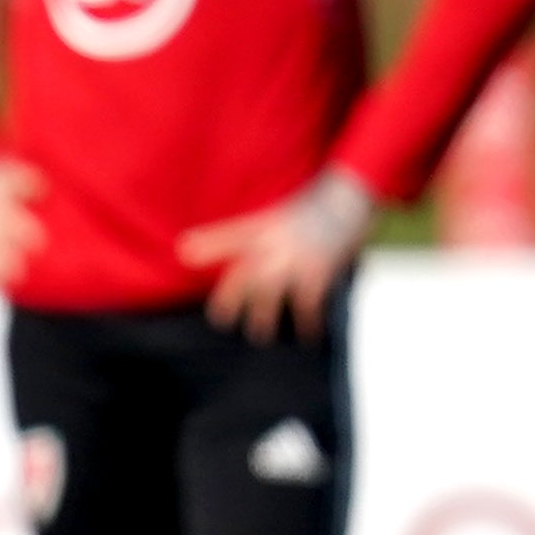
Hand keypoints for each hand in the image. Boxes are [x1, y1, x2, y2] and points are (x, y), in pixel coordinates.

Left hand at [178, 168, 373, 341]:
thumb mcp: (278, 215)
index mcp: (264, 226)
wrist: (350, 199)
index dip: (209, 244)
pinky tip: (309, 335)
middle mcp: (275, 242)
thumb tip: (207, 245)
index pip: (231, 235)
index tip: (184, 253)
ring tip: (260, 335)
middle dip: (230, 298)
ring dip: (263, 317)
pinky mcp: (319, 272)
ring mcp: (296, 259)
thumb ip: (254, 234)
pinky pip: (308, 304)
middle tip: (220, 320)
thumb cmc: (314, 209)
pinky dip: (309, 322)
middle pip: (245, 274)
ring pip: (269, 294)